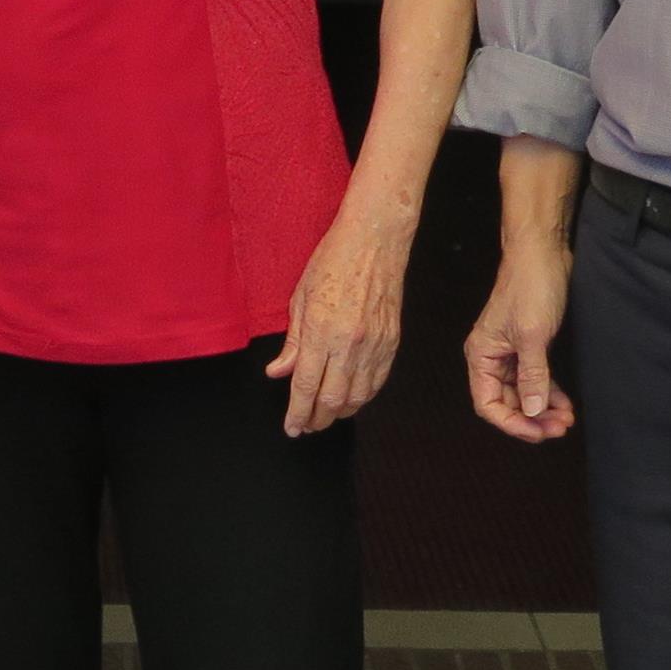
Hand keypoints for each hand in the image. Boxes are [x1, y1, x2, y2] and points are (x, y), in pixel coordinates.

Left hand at [268, 203, 409, 437]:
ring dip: (340, 412)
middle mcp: (349, 344)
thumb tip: (279, 372)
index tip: (291, 428)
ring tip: (326, 416)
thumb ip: (292, 342)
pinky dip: (364, 397)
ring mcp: (374, 345)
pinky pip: (378, 381)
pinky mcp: (391, 342)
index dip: (297, 413)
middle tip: (306, 426)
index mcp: (321, 331)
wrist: (375, 241)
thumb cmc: (333, 261)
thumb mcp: (300, 297)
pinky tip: (352, 398)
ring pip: (358, 396)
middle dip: (317, 419)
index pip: (306, 386)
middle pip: (332, 399)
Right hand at [462, 241, 577, 442]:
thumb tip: (532, 411)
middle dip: (532, 417)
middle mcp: (491, 357)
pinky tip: (564, 403)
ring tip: (566, 420)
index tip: (538, 432)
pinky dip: (548, 391)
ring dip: (542, 408)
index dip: (512, 422)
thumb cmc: (531, 287)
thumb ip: (532, 376)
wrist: (543, 253)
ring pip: (523, 392)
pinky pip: (534, 378)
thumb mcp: (532, 336)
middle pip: (507, 401)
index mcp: (481, 355)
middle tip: (559, 428)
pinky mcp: (528, 345)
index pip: (488, 403)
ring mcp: (510, 352)